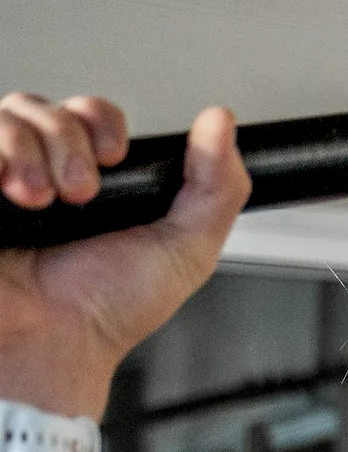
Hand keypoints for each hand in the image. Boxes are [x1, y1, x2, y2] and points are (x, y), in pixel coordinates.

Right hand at [0, 96, 248, 416]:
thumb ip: (217, 186)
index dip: (102, 122)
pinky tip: (14, 193)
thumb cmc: (110, 310)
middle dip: (70, 140)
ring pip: (9, 116)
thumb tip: (222, 123)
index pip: (89, 114)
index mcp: (95, 181)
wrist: (56, 344)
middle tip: (81, 194)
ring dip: (33, 151)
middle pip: (47, 107)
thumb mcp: (186, 248)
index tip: (115, 157)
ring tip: (45, 201)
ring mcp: (1, 181)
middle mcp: (42, 174)